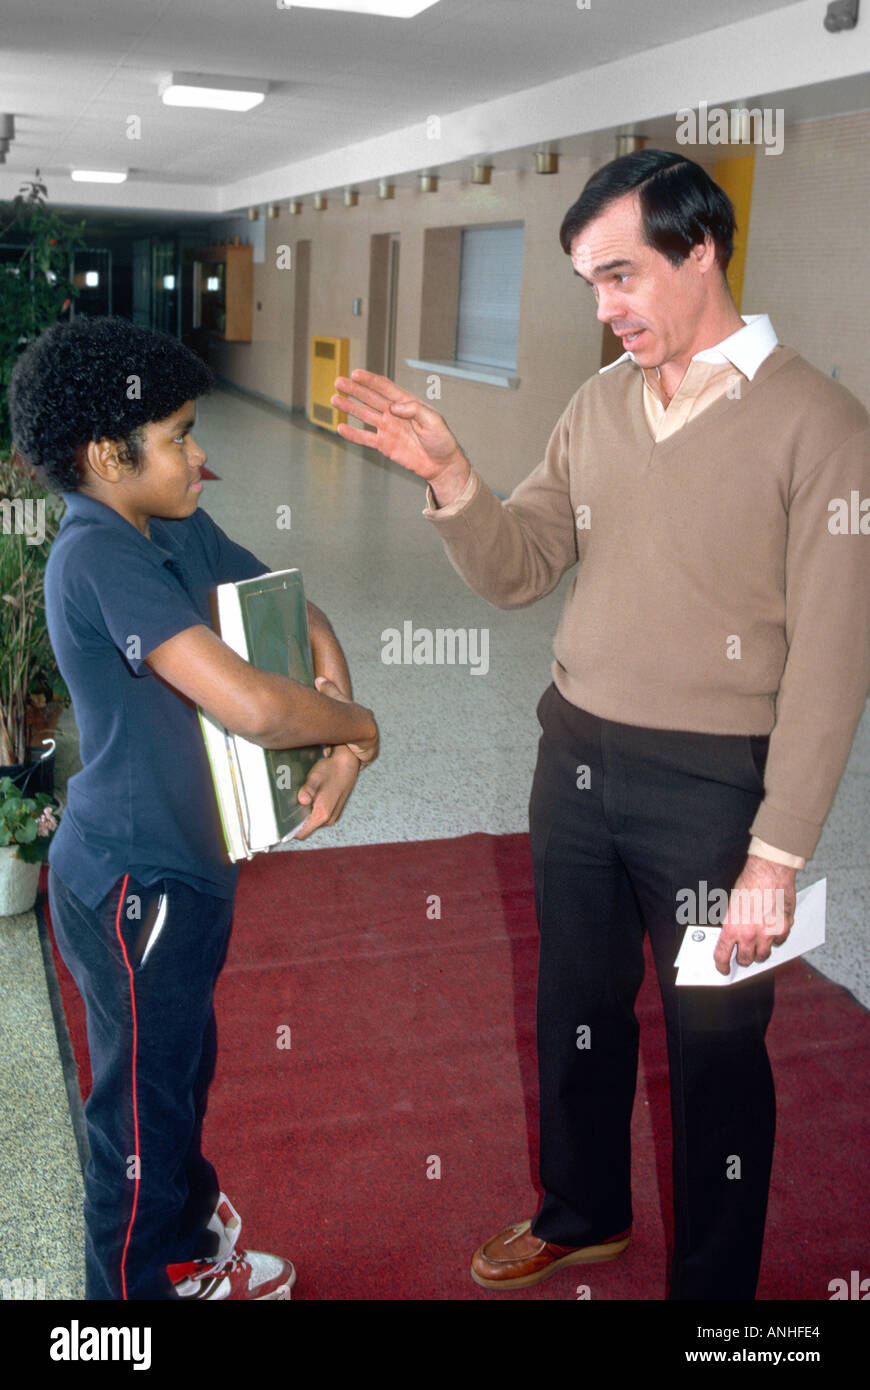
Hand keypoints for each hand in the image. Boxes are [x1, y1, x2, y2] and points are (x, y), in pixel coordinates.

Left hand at [294, 745, 361, 840]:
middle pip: (306, 829)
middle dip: (297, 821)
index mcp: (323, 814)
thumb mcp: (315, 777)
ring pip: (313, 823)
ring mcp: (333, 816)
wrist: (348, 764)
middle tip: (289, 807)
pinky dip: (312, 812)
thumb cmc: (331, 770)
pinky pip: (319, 818)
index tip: (282, 823)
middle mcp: (329, 819)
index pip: (302, 833)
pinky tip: (311, 799)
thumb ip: (308, 790)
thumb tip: (302, 800)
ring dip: (305, 815)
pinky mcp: (334, 812)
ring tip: (301, 801)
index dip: (290, 831)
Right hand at [314, 675, 378, 765]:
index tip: (338, 734)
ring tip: (338, 753)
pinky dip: (354, 761)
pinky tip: (345, 760)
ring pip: (359, 751)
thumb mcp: (336, 697)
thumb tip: (319, 678)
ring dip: (350, 753)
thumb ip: (328, 688)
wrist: (357, 726)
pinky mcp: (371, 755)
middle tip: (336, 746)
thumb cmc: (346, 712)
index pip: (356, 726)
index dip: (347, 731)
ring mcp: (372, 744)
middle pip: (359, 740)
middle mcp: (371, 731)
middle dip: (348, 743)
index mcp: (366, 717)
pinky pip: (362, 761)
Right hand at [332, 369, 470, 503]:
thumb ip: (415, 411)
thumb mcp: (435, 421)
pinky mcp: (384, 445)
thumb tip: (394, 407)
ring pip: (364, 415)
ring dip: (349, 408)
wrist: (442, 465)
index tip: (355, 374)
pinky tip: (340, 428)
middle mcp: (394, 414)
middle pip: (370, 398)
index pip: (385, 388)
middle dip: (354, 390)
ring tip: (334, 399)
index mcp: (407, 404)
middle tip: (338, 382)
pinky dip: (353, 434)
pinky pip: (365, 438)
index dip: (370, 380)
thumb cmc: (442, 441)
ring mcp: (388, 429)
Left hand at [713, 854, 796, 975]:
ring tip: (760, 941)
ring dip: (761, 951)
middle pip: (746, 959)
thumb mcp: (732, 905)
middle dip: (744, 958)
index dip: (722, 966)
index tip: (724, 970)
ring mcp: (768, 934)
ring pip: (764, 955)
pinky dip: (776, 939)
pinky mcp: (783, 929)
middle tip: (744, 953)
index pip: (723, 955)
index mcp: (732, 927)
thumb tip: (732, 939)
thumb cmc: (749, 883)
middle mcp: (749, 934)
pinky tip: (773, 929)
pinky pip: (779, 943)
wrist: (769, 872)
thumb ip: (733, 925)